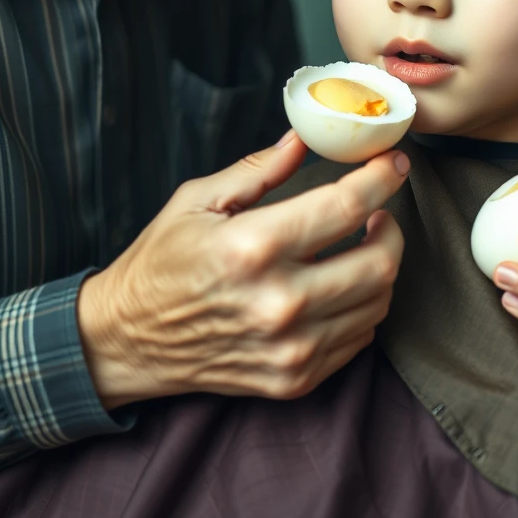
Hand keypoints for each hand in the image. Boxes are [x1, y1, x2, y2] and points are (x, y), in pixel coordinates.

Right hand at [77, 132, 407, 407]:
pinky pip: (359, 339)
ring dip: (381, 267)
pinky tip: (341, 285)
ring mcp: (290, 349)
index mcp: (253, 247)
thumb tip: (305, 137)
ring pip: (378, 302)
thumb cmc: (161, 262)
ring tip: (360, 245)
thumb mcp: (198, 200)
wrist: (125, 342)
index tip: (392, 163)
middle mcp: (278, 304)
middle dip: (392, 226)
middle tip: (378, 210)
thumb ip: (260, 169)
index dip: (381, 177)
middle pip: (380, 262)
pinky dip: (363, 306)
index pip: (347, 206)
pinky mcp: (293, 379)